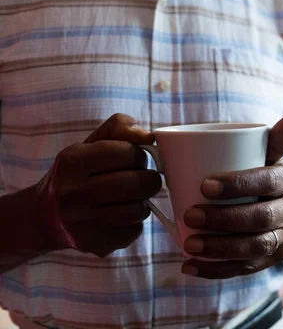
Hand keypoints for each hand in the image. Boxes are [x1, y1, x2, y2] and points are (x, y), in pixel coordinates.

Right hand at [35, 114, 161, 256]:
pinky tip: (119, 216)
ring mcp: (82, 222)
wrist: (44, 216)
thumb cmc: (78, 173)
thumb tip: (149, 136)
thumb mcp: (91, 143)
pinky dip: (134, 222)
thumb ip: (120, 128)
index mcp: (72, 161)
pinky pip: (134, 231)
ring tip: (130, 198)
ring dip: (142, 202)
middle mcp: (73, 192)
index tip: (133, 160)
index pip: (127, 153)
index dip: (138, 155)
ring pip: (138, 209)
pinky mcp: (93, 243)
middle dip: (148, 179)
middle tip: (142, 179)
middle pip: (137, 183)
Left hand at [181, 115, 282, 278]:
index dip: (237, 184)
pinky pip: (246, 269)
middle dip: (223, 219)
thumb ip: (277, 137)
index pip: (266, 182)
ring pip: (255, 248)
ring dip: (219, 249)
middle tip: (189, 214)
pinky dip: (216, 270)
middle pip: (259, 219)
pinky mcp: (273, 259)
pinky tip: (189, 266)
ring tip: (189, 245)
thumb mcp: (273, 155)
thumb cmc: (268, 175)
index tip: (203, 185)